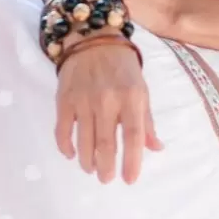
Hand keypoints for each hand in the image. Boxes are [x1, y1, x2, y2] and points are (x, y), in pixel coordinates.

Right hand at [55, 32, 162, 184]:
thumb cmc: (123, 68)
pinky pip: (63, 130)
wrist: (92, 39)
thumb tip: (155, 148)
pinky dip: (66, 146)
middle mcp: (107, 100)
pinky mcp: (64, 100)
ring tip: (91, 169)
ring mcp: (83, 100)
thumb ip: (147, 122)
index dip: (132, 161)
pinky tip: (72, 154)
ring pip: (84, 140)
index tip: (129, 180)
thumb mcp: (141, 91)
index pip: (134, 136)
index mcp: (132, 98)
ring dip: (87, 161)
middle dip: (106, 167)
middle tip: (106, 179)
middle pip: (106, 143)